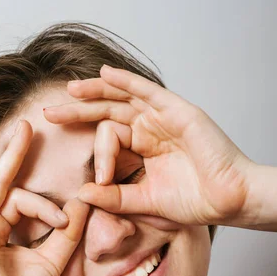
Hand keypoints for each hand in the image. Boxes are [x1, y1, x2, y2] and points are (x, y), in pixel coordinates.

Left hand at [43, 65, 254, 226]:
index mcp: (143, 148)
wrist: (227, 200)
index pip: (108, 138)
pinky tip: (103, 74)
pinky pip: (146, 90)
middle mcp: (150, 129)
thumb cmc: (193, 201)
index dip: (97, 155)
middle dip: (78, 112)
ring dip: (95, 91)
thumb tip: (80, 193)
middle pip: (107, 112)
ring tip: (69, 90)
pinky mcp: (176, 110)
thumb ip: (113, 198)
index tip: (98, 180)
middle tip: (49, 114)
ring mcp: (163, 117)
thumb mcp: (143, 201)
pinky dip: (125, 80)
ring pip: (122, 97)